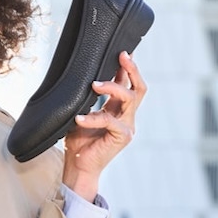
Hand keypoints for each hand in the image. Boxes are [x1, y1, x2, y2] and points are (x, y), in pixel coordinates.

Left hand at [62, 51, 146, 200]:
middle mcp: (127, 116)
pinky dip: (93, 118)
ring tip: (95, 84)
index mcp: (119, 109)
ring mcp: (127, 126)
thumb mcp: (82, 112)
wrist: (78, 167)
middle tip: (122, 55)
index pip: (128, 83)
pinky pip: (109, 121)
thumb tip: (84, 75)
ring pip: (130, 98)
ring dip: (113, 87)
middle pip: (139, 88)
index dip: (127, 66)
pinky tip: (79, 118)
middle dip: (132, 69)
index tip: (122, 50)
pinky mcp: (122, 137)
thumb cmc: (78, 141)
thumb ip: (88, 97)